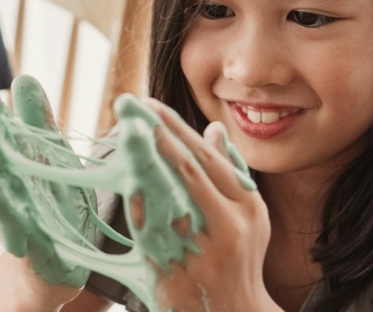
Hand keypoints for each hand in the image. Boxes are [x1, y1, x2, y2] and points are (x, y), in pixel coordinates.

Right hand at [0, 77, 92, 307]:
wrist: (63, 262)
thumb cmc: (54, 204)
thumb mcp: (52, 157)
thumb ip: (37, 121)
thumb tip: (22, 77)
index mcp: (14, 169)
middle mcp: (11, 195)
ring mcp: (23, 226)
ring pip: (4, 207)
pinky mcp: (41, 254)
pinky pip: (30, 242)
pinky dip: (20, 230)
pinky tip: (14, 226)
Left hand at [144, 99, 280, 311]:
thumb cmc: (240, 258)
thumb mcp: (250, 215)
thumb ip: (232, 172)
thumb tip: (214, 129)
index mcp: (248, 204)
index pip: (207, 156)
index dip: (176, 127)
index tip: (150, 104)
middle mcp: (229, 222)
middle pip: (188, 167)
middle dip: (156, 132)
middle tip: (129, 105)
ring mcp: (203, 247)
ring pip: (169, 193)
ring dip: (142, 160)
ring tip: (122, 132)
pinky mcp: (178, 268)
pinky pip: (152, 229)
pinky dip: (138, 202)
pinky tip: (123, 178)